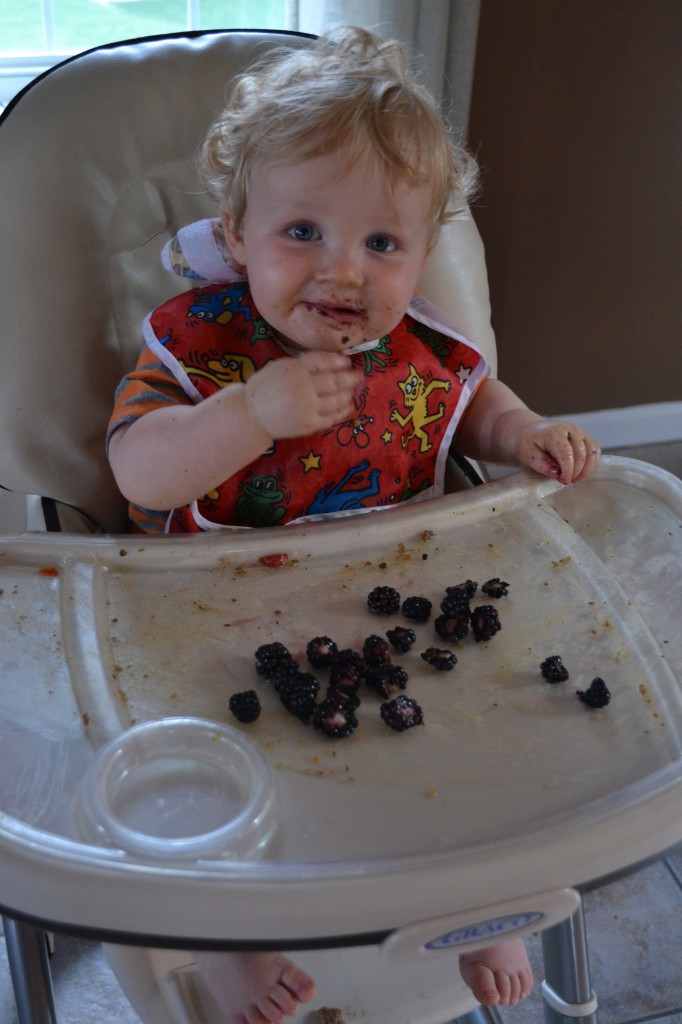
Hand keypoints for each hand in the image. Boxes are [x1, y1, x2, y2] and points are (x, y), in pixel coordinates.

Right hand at [245, 351, 359, 438]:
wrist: (251, 415)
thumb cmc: (266, 388)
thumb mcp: (281, 367)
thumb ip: (303, 364)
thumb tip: (332, 361)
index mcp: (294, 369)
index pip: (323, 362)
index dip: (338, 361)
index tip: (347, 362)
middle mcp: (303, 387)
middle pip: (334, 381)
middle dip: (350, 378)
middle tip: (360, 377)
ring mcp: (307, 407)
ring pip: (336, 399)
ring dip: (348, 394)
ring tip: (354, 391)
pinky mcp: (309, 424)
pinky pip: (331, 417)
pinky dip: (342, 411)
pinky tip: (348, 406)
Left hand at [516, 419, 600, 483]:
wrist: (531, 432)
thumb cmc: (528, 444)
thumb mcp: (527, 454)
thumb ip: (540, 463)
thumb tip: (556, 472)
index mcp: (554, 432)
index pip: (566, 452)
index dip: (568, 469)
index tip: (564, 481)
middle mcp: (570, 429)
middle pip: (582, 454)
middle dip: (576, 472)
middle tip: (565, 481)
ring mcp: (580, 432)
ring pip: (593, 453)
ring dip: (586, 470)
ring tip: (573, 479)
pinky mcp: (585, 438)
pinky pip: (596, 452)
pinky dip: (591, 465)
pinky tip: (579, 473)